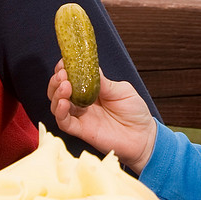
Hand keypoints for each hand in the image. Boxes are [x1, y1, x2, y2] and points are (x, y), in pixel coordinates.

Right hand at [47, 57, 156, 173]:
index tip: (64, 62)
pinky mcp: (81, 131)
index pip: (70, 77)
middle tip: (63, 75)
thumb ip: (103, 82)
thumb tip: (90, 68)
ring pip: (57, 105)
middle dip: (56, 80)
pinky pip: (64, 122)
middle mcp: (81, 102)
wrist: (144, 137)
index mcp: (90, 89)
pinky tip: (64, 103)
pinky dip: (60, 112)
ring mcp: (80, 117)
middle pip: (58, 90)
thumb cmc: (135, 112)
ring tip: (65, 86)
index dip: (64, 69)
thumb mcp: (122, 90)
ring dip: (57, 94)